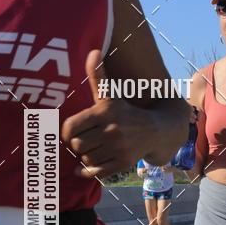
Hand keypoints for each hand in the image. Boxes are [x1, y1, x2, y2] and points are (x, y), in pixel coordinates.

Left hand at [62, 50, 169, 178]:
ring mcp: (119, 148)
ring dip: (86, 156)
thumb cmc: (125, 111)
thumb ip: (98, 75)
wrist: (156, 130)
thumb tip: (93, 51)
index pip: (70, 128)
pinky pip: (96, 172)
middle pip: (77, 145)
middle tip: (86, 140)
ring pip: (86, 159)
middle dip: (78, 144)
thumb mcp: (111, 94)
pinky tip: (85, 167)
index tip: (76, 130)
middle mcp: (112, 130)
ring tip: (94, 149)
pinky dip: (87, 172)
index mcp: (105, 112)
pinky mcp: (124, 163)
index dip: (68, 131)